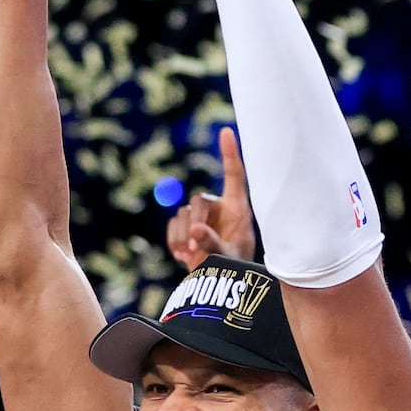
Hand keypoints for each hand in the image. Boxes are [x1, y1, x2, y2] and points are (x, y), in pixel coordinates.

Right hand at [165, 126, 255, 270]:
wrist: (220, 280)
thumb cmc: (234, 264)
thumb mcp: (228, 257)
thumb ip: (213, 242)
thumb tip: (195, 229)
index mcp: (237, 207)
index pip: (233, 174)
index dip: (230, 152)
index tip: (226, 131)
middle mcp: (218, 206)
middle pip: (199, 200)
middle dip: (196, 222)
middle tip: (194, 246)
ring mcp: (200, 215)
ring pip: (183, 214)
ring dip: (183, 236)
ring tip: (190, 256)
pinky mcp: (185, 225)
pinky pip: (173, 225)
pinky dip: (175, 241)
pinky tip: (183, 256)